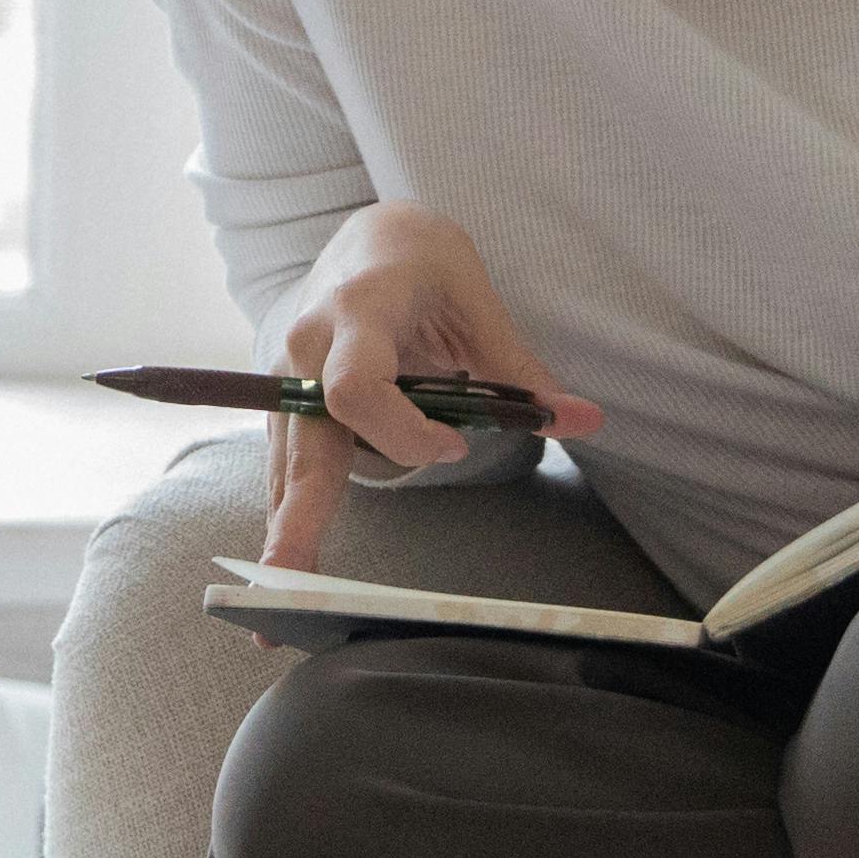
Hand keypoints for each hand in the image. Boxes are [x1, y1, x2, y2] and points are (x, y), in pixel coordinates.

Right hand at [257, 205, 607, 580]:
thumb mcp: (477, 298)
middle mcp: (306, 350)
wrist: (366, 240)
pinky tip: (285, 582)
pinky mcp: (288, 412)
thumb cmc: (421, 261)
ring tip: (272, 617)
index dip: (403, 429)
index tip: (457, 443)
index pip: (358, 386)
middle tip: (285, 586)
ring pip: (285, 469)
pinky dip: (289, 522)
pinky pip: (286, 472)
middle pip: (302, 444)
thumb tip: (586, 420)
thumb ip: (521, 368)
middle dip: (294, 517)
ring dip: (283, 538)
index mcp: (357, 314)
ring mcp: (286, 383)